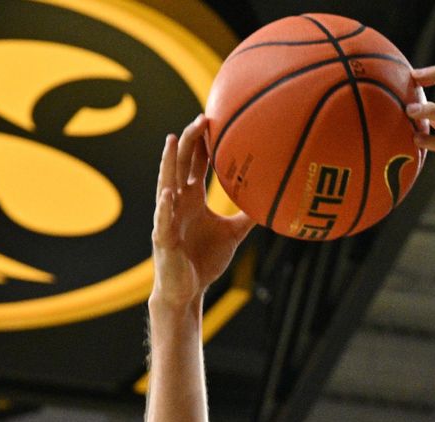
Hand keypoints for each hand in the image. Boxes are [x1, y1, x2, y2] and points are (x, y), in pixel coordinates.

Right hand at [151, 114, 253, 306]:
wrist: (188, 290)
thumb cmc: (204, 260)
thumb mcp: (232, 234)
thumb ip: (246, 216)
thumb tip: (270, 201)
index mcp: (191, 199)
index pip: (194, 164)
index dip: (202, 143)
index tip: (212, 119)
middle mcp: (177, 203)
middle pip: (181, 165)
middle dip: (190, 142)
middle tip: (201, 118)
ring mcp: (168, 219)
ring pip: (166, 185)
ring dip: (168, 163)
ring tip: (173, 140)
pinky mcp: (163, 240)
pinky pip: (164, 221)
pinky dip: (165, 208)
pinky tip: (167, 194)